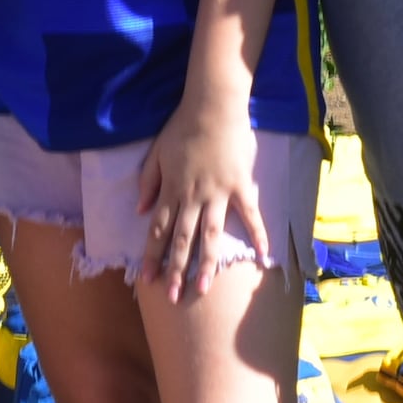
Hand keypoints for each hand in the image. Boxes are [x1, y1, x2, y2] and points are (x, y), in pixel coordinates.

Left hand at [133, 86, 274, 305]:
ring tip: (203, 289)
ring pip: (210, 235)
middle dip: (176, 270)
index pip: (158, 230)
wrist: (213, 106)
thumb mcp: (157, 153)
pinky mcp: (241, 186)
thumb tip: (139, 211)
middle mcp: (193, 197)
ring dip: (206, 264)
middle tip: (173, 297)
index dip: (152, 256)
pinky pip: (250, 215)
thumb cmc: (183, 127)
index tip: (148, 280)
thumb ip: (148, 182)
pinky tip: (263, 255)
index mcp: (172, 189)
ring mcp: (219, 193)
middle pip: (182, 240)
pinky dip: (257, 234)